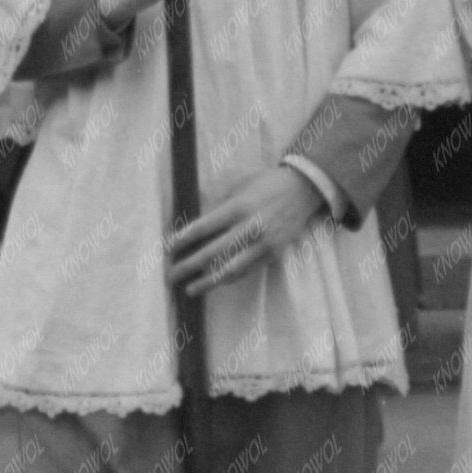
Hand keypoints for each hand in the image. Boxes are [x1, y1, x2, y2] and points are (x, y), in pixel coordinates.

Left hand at [168, 160, 323, 292]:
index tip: (168, 248)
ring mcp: (263, 244)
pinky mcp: (273, 254)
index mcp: (238, 207)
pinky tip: (214, 282)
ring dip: (207, 282)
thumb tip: (191, 222)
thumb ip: (217, 203)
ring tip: (190, 289)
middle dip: (188, 266)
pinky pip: (246, 270)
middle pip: (212, 253)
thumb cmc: (265, 183)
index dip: (183, 240)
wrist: (303, 189)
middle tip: (171, 274)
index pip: (203, 228)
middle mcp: (250, 228)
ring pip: (229, 269)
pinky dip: (228, 278)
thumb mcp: (239, 184)